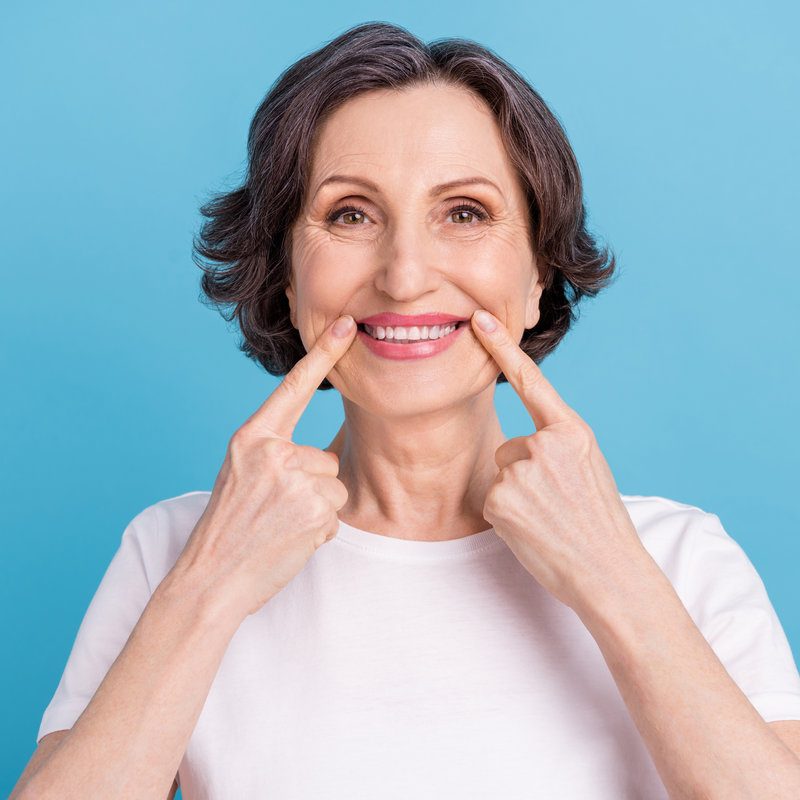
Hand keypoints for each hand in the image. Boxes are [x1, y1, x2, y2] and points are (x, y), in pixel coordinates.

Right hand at [170, 315, 357, 620]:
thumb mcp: (243, 475)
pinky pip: (336, 514)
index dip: (322, 355)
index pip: (292, 388)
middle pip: (326, 457)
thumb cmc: (228, 528)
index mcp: (250, 438)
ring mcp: (294, 480)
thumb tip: (333, 442)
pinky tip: (289, 540)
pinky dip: (319, 531)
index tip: (344, 325)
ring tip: (281, 525)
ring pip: (335, 486)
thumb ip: (278, 453)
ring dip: (317, 509)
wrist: (210, 579)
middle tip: (276, 511)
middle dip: (312, 485)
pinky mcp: (315, 510)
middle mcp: (272, 452)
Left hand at [470, 309, 648, 611]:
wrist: (609, 572)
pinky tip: (534, 530)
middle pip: (511, 445)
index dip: (502, 348)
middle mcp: (546, 444)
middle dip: (525, 472)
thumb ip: (558, 443)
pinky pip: (494, 499)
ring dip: (517, 495)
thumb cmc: (600, 522)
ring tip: (548, 518)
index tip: (479, 320)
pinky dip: (508, 516)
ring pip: (502, 473)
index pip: (532, 381)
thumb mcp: (590, 467)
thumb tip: (523, 445)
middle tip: (556, 503)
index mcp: (572, 432)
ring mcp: (522, 472)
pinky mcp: (501, 499)